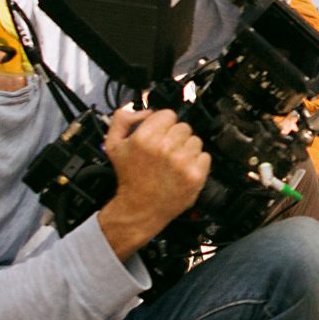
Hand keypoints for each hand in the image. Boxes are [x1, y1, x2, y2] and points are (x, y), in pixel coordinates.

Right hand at [98, 106, 211, 243]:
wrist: (139, 208)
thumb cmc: (129, 177)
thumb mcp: (113, 144)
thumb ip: (123, 119)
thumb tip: (145, 110)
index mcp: (145, 137)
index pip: (168, 114)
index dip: (162, 124)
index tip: (158, 134)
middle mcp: (165, 148)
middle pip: (183, 126)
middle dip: (174, 136)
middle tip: (164, 151)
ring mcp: (182, 162)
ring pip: (195, 140)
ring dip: (186, 149)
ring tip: (173, 162)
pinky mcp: (195, 175)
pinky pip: (205, 156)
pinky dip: (196, 162)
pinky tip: (181, 170)